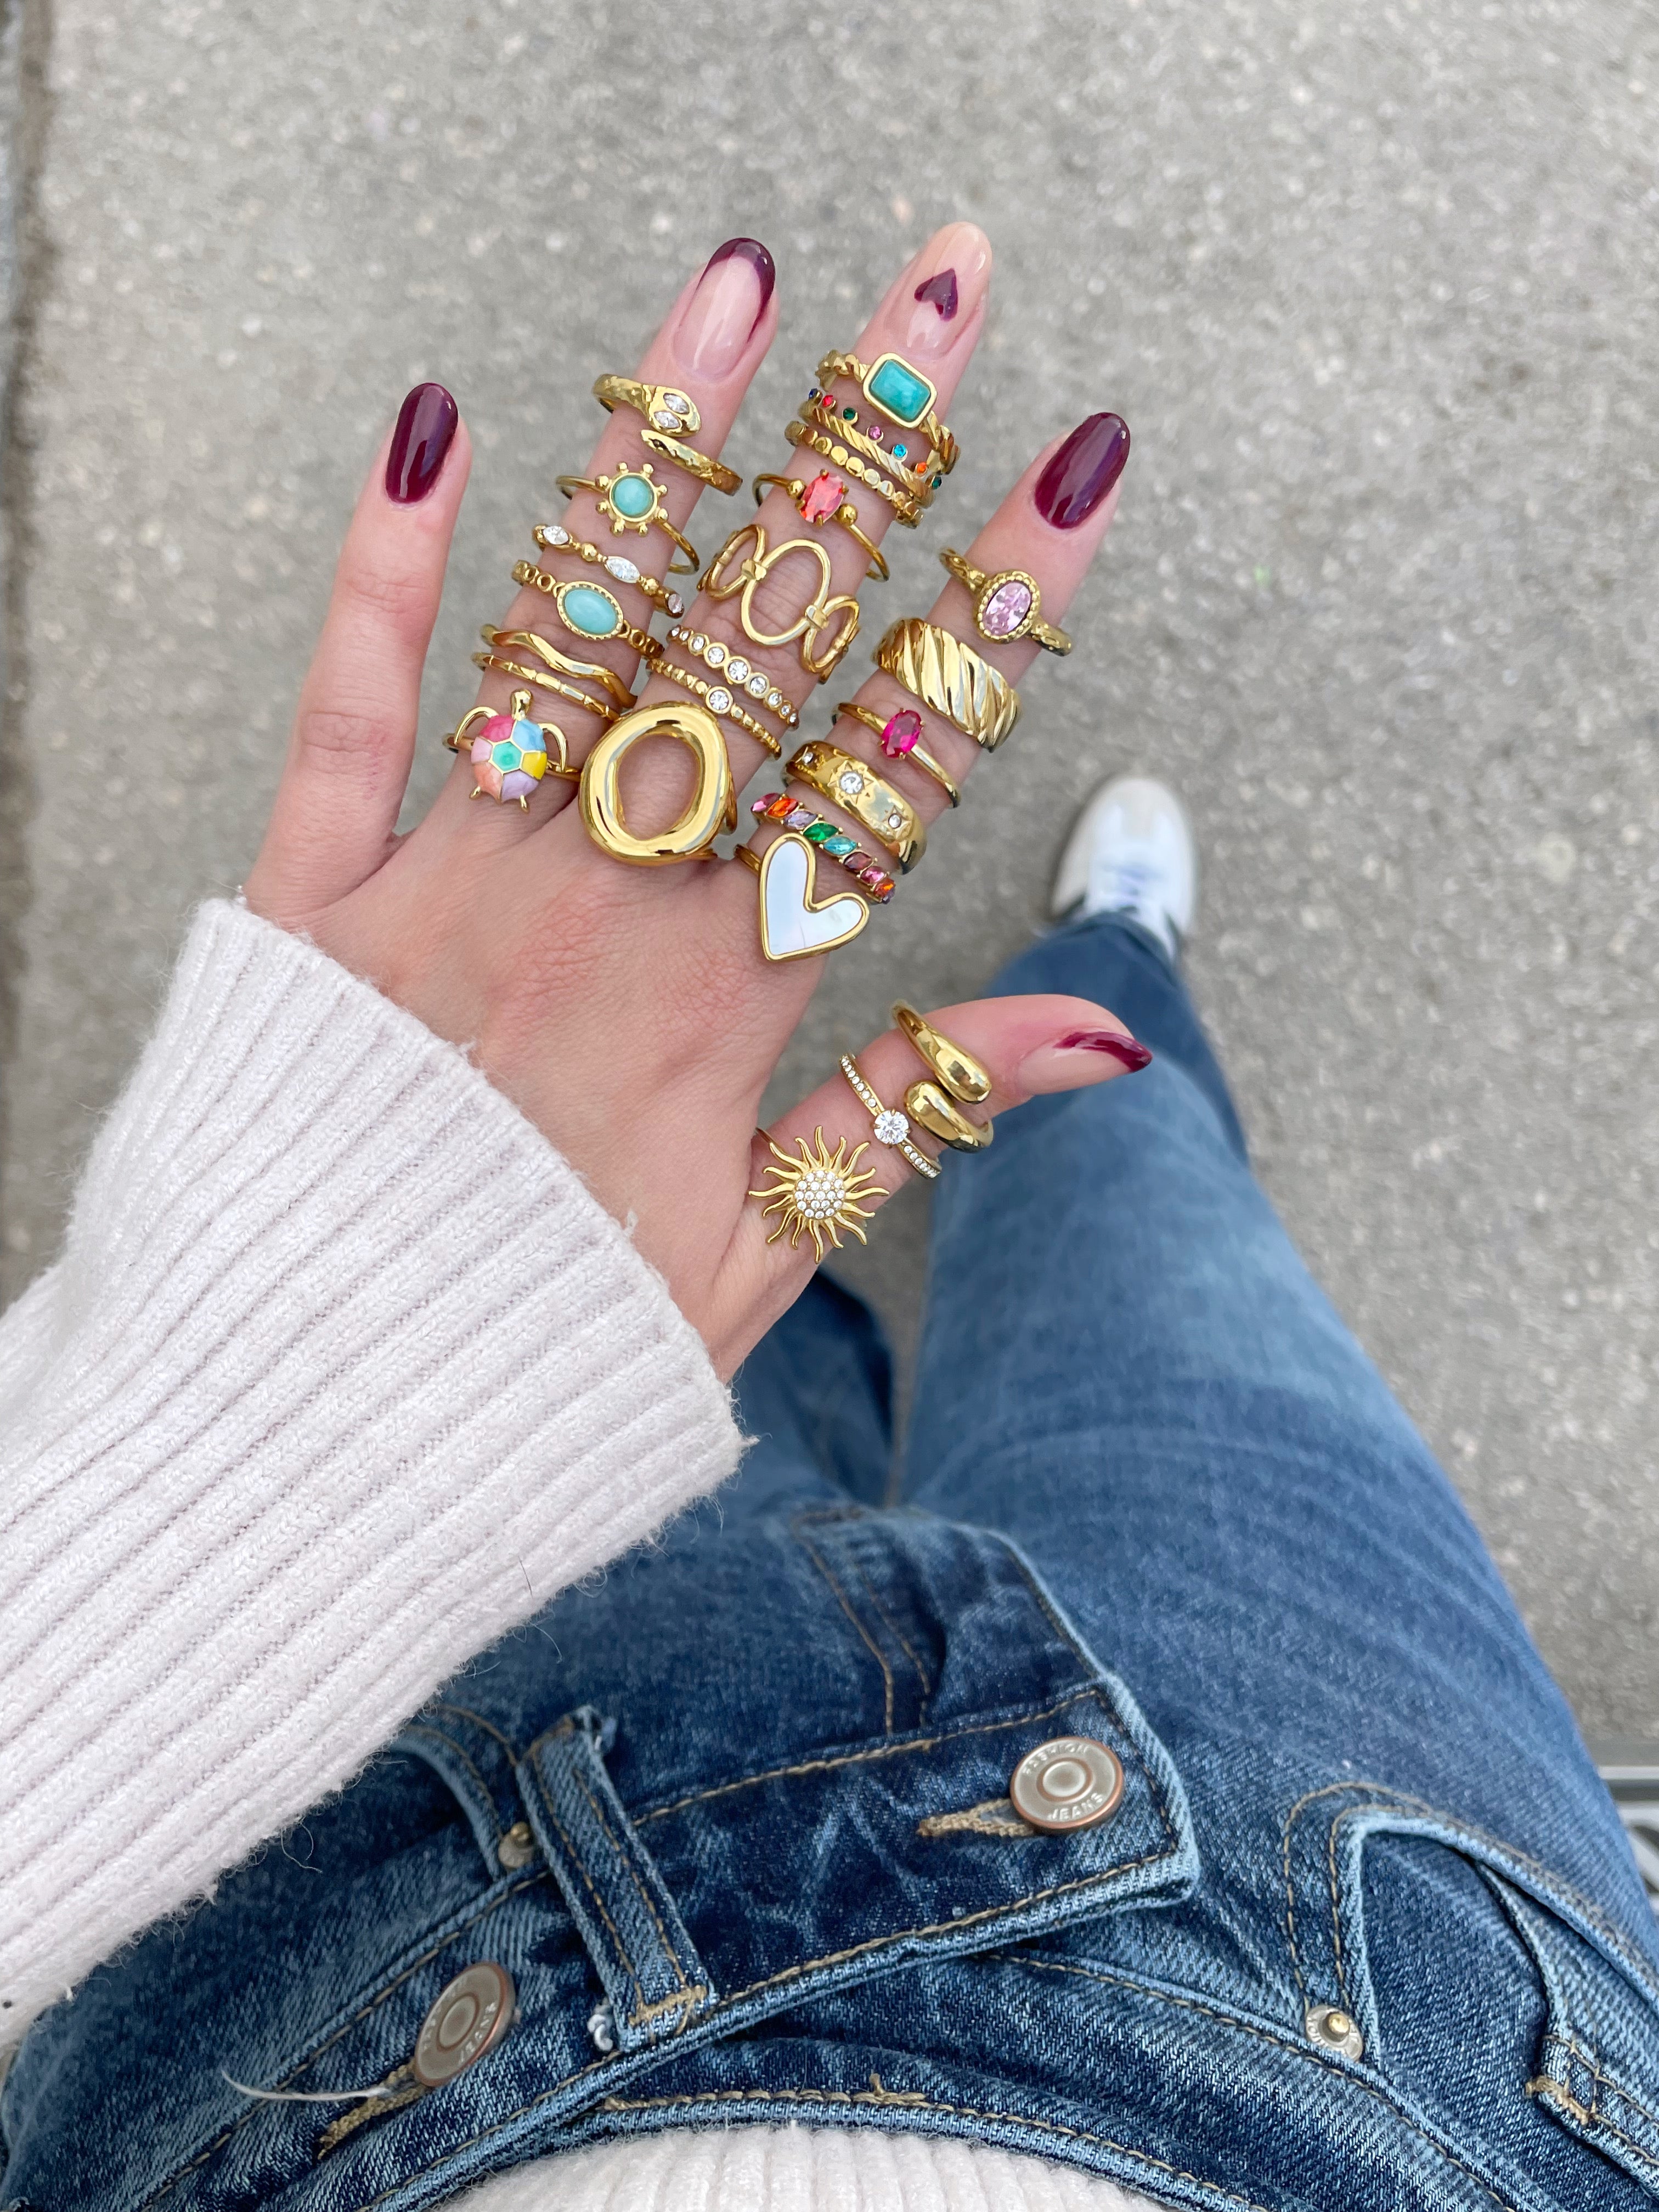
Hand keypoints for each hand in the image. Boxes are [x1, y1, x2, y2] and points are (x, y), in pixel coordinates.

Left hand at [243, 225, 1140, 1377]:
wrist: (310, 1430)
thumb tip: (1101, 1040)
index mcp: (723, 1003)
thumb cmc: (546, 1354)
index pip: (895, 766)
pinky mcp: (306, 896)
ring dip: (665, 455)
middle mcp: (599, 912)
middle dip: (861, 461)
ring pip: (577, 632)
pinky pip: (349, 707)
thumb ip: (920, 1121)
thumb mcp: (765, 1264)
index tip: (1074, 471)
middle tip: (937, 297)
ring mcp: (448, 888)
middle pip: (758, 651)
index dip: (994, 612)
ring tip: (734, 295)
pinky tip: (433, 430)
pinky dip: (386, 570)